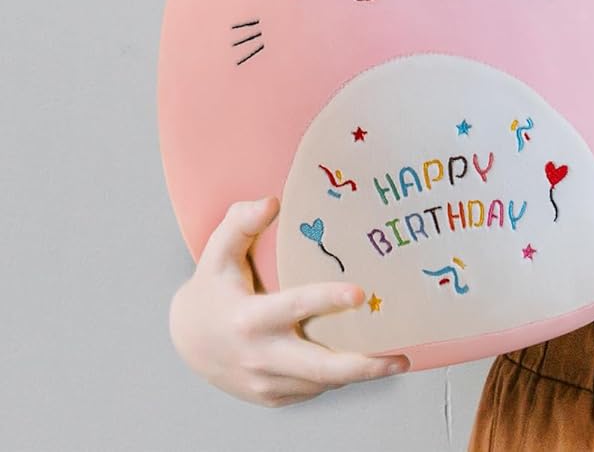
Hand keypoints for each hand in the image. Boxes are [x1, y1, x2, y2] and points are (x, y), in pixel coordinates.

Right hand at [168, 195, 408, 406]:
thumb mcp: (218, 252)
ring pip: (321, 383)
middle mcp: (259, 355)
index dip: (328, 300)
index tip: (361, 294)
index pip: (294, 307)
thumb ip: (242, 222)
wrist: (187, 340)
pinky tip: (362, 362)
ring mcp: (265, 382)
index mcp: (249, 318)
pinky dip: (338, 379)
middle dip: (363, 366)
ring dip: (358, 373)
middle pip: (318, 368)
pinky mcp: (271, 396)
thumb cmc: (212, 288)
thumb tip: (273, 202)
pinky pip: (313, 390)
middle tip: (401, 359)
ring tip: (395, 359)